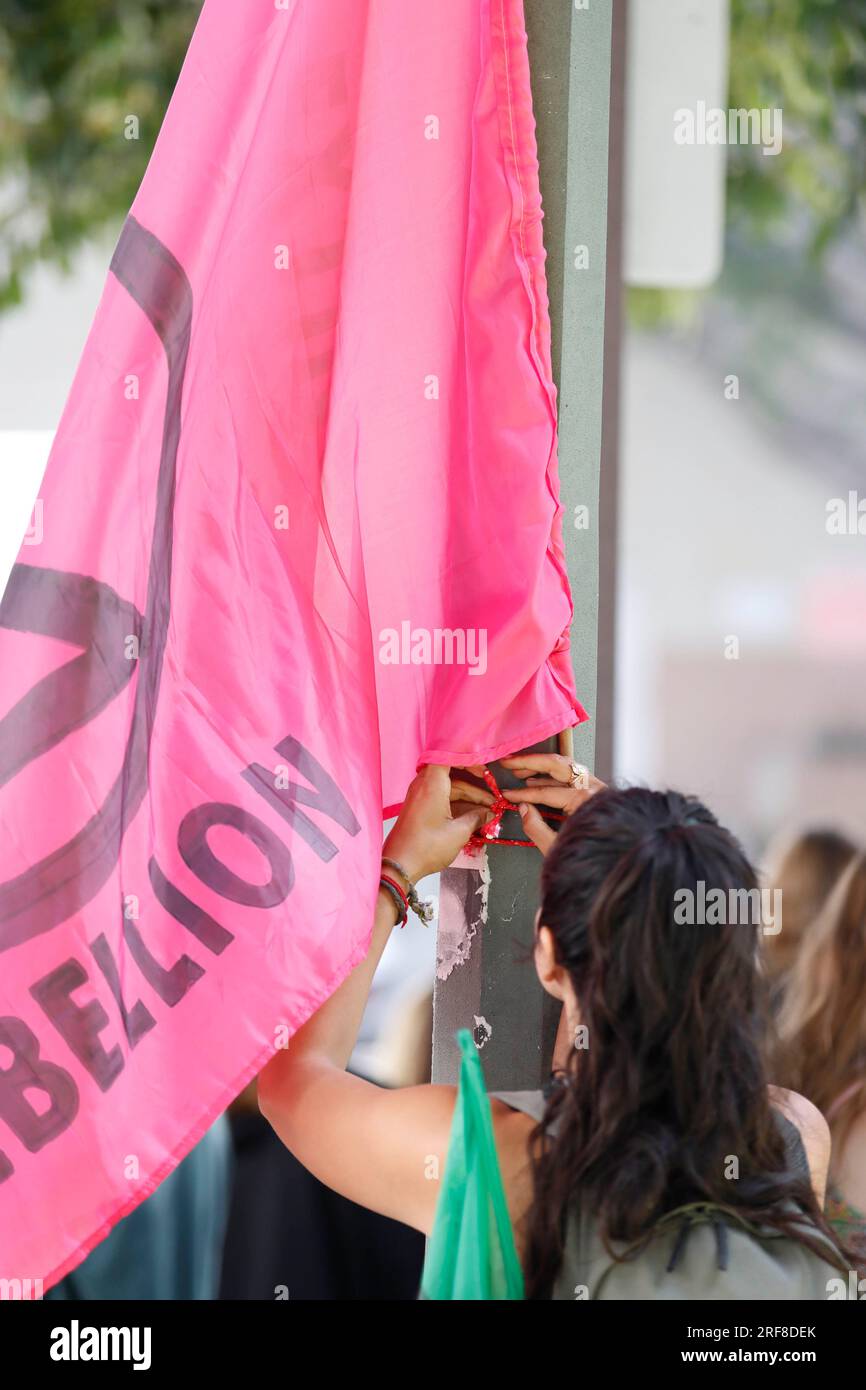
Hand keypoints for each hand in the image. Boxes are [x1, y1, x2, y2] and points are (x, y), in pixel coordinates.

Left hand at [383, 765, 494, 882]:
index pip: (449, 756)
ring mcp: (420, 795)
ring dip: (468, 794)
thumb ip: (476, 818)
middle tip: (492, 788)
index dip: (468, 758)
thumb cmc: (426, 847)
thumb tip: (488, 813)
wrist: (399, 865)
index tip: (485, 766)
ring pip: (449, 786)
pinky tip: (472, 813)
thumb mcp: (458, 832)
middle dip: (474, 780)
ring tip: (488, 807)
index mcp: (432, 784)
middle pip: (452, 772)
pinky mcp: (419, 807)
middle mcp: (424, 785)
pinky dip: (457, 801)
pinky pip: (441, 796)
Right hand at [499, 753, 605, 854]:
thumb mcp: (558, 848)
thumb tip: (524, 809)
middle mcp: (593, 789)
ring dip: (541, 767)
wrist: (620, 866)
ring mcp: (598, 788)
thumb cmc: (594, 860)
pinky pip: (573, 777)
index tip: (507, 794)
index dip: (522, 794)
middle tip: (509, 762)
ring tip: (521, 771)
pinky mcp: (599, 793)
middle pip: (557, 765)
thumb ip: (537, 828)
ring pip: (566, 767)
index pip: (545, 792)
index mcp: (584, 800)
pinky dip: (553, 777)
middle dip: (530, 762)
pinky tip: (539, 780)